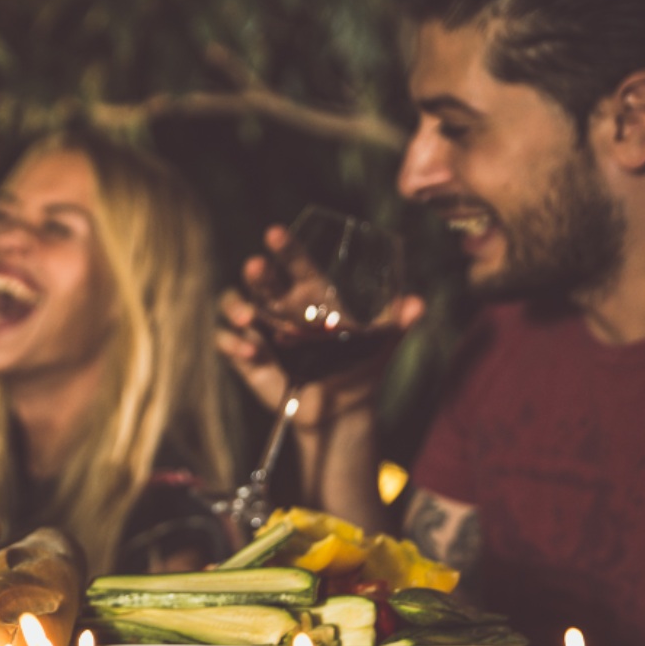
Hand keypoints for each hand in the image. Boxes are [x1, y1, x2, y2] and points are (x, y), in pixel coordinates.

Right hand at [215, 224, 423, 430]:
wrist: (339, 413)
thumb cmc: (358, 369)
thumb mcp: (380, 346)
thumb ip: (396, 324)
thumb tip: (418, 303)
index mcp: (310, 295)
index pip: (294, 264)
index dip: (285, 248)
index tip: (276, 233)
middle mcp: (280, 306)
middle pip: (261, 280)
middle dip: (257, 272)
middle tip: (257, 267)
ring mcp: (260, 330)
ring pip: (234, 304)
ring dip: (236, 306)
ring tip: (249, 319)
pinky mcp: (246, 355)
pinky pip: (226, 341)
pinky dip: (232, 342)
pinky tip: (250, 352)